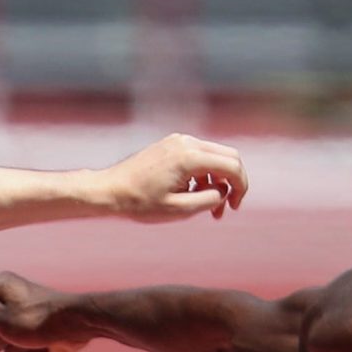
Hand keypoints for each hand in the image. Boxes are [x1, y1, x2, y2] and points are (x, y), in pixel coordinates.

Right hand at [0, 272, 94, 351]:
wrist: (75, 326)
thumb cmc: (35, 318)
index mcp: (1, 287)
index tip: (3, 318)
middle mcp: (13, 300)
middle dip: (3, 341)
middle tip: (16, 334)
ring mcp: (27, 321)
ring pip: (8, 349)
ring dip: (18, 351)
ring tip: (33, 341)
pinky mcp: (39, 337)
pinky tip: (44, 349)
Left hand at [98, 133, 247, 221]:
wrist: (110, 191)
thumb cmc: (140, 203)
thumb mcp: (179, 210)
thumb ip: (208, 200)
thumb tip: (223, 192)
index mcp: (190, 157)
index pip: (232, 165)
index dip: (241, 187)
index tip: (235, 207)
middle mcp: (187, 142)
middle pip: (228, 157)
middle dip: (232, 183)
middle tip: (225, 209)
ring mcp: (179, 141)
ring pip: (214, 157)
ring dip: (217, 181)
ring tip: (207, 207)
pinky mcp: (172, 145)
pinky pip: (199, 157)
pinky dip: (203, 175)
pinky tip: (192, 194)